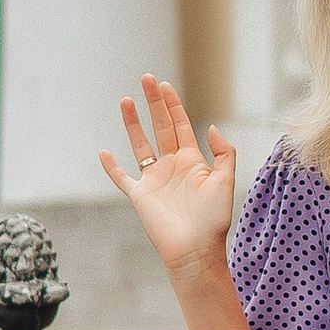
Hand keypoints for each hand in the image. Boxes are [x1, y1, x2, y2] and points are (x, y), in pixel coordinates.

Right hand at [99, 75, 235, 276]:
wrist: (195, 250)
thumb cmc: (214, 219)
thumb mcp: (225, 181)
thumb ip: (224, 153)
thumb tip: (211, 128)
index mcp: (193, 160)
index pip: (181, 125)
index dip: (172, 105)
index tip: (164, 85)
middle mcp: (172, 166)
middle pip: (160, 127)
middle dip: (154, 103)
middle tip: (146, 78)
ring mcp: (154, 180)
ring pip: (140, 145)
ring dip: (132, 123)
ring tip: (125, 100)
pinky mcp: (140, 196)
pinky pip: (122, 178)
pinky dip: (112, 167)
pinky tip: (104, 153)